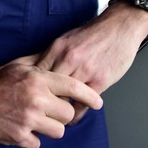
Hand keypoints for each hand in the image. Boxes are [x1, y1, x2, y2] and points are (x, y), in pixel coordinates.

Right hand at [0, 56, 101, 147]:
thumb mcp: (20, 66)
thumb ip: (42, 67)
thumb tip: (64, 63)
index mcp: (38, 79)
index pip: (74, 88)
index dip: (90, 96)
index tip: (98, 102)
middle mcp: (36, 98)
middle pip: (68, 114)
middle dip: (61, 115)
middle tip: (50, 112)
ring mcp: (28, 119)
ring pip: (57, 131)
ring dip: (48, 128)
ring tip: (35, 120)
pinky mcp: (18, 135)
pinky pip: (38, 144)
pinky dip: (31, 139)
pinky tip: (21, 128)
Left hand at [32, 3, 147, 122]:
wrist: (119, 28)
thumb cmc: (92, 35)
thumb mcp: (67, 39)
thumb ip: (52, 55)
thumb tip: (34, 68)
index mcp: (57, 48)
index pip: (35, 72)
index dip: (30, 87)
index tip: (28, 97)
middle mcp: (68, 59)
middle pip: (46, 87)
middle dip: (41, 100)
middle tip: (37, 112)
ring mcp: (84, 71)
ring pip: (62, 97)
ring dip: (57, 110)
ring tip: (52, 119)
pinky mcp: (99, 81)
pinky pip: (82, 104)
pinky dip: (75, 114)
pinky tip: (71, 118)